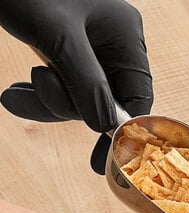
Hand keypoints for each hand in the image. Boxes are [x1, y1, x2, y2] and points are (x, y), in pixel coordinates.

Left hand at [0, 0, 152, 173]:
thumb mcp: (58, 38)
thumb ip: (86, 84)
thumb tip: (103, 127)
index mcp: (125, 36)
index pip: (137, 97)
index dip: (121, 130)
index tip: (104, 161)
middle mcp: (113, 43)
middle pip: (104, 100)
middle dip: (65, 108)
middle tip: (27, 100)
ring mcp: (90, 47)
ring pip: (79, 96)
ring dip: (45, 102)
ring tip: (12, 96)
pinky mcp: (66, 50)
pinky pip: (62, 85)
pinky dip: (39, 93)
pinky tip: (15, 93)